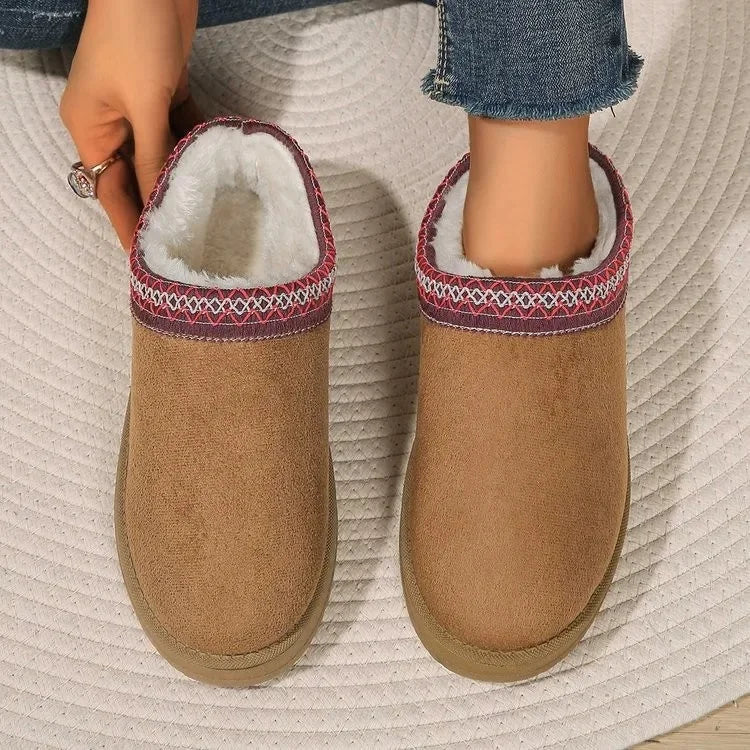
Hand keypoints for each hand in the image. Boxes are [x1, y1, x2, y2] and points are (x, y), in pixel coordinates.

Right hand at [60, 0, 199, 249]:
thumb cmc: (135, 37)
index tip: (147, 260)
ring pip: (159, 157)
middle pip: (135, 178)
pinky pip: (178, 131)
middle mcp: (110, 124)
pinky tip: (213, 172)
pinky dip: (193, 148)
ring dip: (180, 179)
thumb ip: (153, 155)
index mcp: (90, 128)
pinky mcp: (163, 93)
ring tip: (204, 218)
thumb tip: (160, 201)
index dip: (130, 226)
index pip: (110, 191)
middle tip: (184, 246)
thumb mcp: (144, 104)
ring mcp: (137, 108)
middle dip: (158, 207)